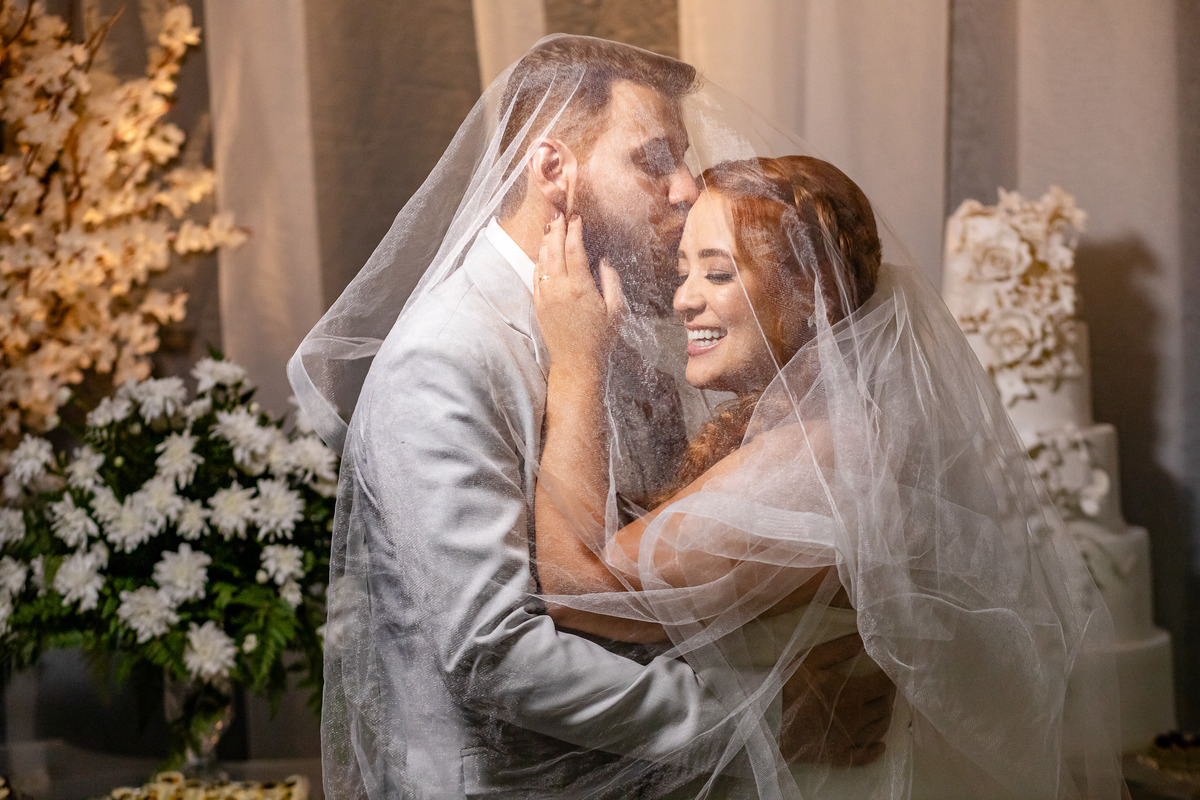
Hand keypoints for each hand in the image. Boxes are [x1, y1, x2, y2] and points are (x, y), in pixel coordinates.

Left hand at [534, 213, 625, 378]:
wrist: (576, 363)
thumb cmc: (601, 339)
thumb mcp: (616, 310)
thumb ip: (611, 280)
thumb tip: (603, 259)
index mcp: (580, 287)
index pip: (574, 249)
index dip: (574, 230)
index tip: (577, 218)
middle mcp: (559, 289)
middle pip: (553, 249)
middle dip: (556, 229)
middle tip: (559, 214)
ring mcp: (545, 296)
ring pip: (542, 260)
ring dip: (545, 241)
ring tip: (550, 226)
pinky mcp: (538, 304)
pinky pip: (535, 275)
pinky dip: (539, 259)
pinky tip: (543, 252)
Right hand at [779, 633, 895, 766]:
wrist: (771, 722)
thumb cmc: (789, 688)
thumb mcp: (810, 660)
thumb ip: (839, 649)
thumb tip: (864, 640)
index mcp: (853, 694)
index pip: (884, 685)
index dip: (889, 678)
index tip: (887, 672)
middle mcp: (857, 718)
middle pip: (885, 707)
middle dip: (888, 696)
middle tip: (883, 689)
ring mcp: (850, 740)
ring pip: (879, 729)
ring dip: (884, 717)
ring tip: (880, 709)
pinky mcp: (841, 756)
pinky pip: (865, 756)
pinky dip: (876, 750)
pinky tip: (880, 745)